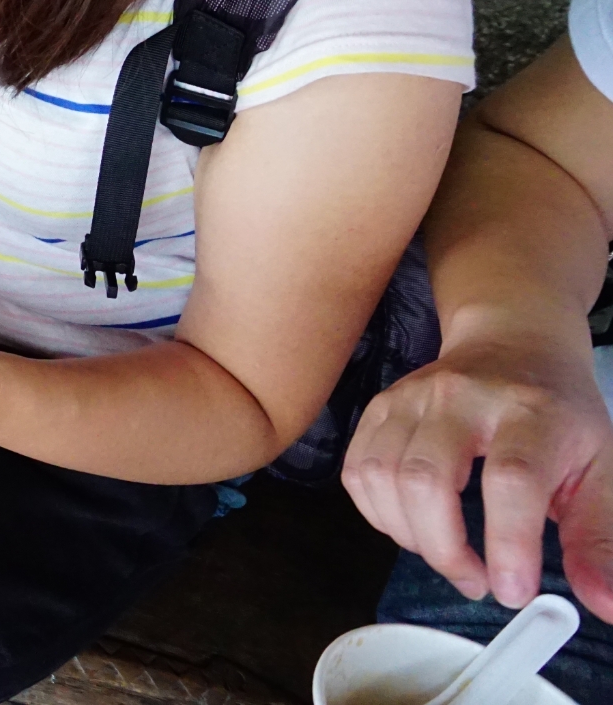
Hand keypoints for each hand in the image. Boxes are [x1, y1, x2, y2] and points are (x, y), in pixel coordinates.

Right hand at [343, 328, 612, 619]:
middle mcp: (461, 398)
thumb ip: (598, 537)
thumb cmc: (561, 414)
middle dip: (445, 550)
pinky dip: (377, 513)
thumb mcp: (602, 469)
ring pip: (382, 478)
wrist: (512, 341)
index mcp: (531, 412)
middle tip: (478, 583)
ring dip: (410, 536)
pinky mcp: (379, 406)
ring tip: (448, 553)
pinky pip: (357, 471)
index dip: (507, 541)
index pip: (510, 479)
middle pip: (427, 480)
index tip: (513, 592)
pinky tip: (414, 525)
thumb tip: (600, 604)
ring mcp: (410, 398)